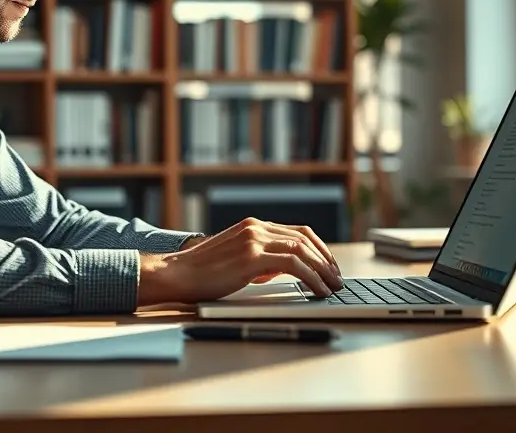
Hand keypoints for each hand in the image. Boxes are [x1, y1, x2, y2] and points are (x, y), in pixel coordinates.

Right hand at [138, 218, 343, 304]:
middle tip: (337, 278)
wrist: (178, 274)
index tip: (330, 265)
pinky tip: (317, 290)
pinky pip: (293, 265)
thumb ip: (261, 260)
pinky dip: (311, 277)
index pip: (298, 232)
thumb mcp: (237, 260)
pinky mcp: (252, 256)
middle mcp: (256, 227)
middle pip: (305, 239)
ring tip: (332, 287)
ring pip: (302, 250)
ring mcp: (254, 239)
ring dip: (323, 270)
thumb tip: (282, 270)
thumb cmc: (204, 273)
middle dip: (326, 260)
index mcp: (253, 226)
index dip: (319, 249)